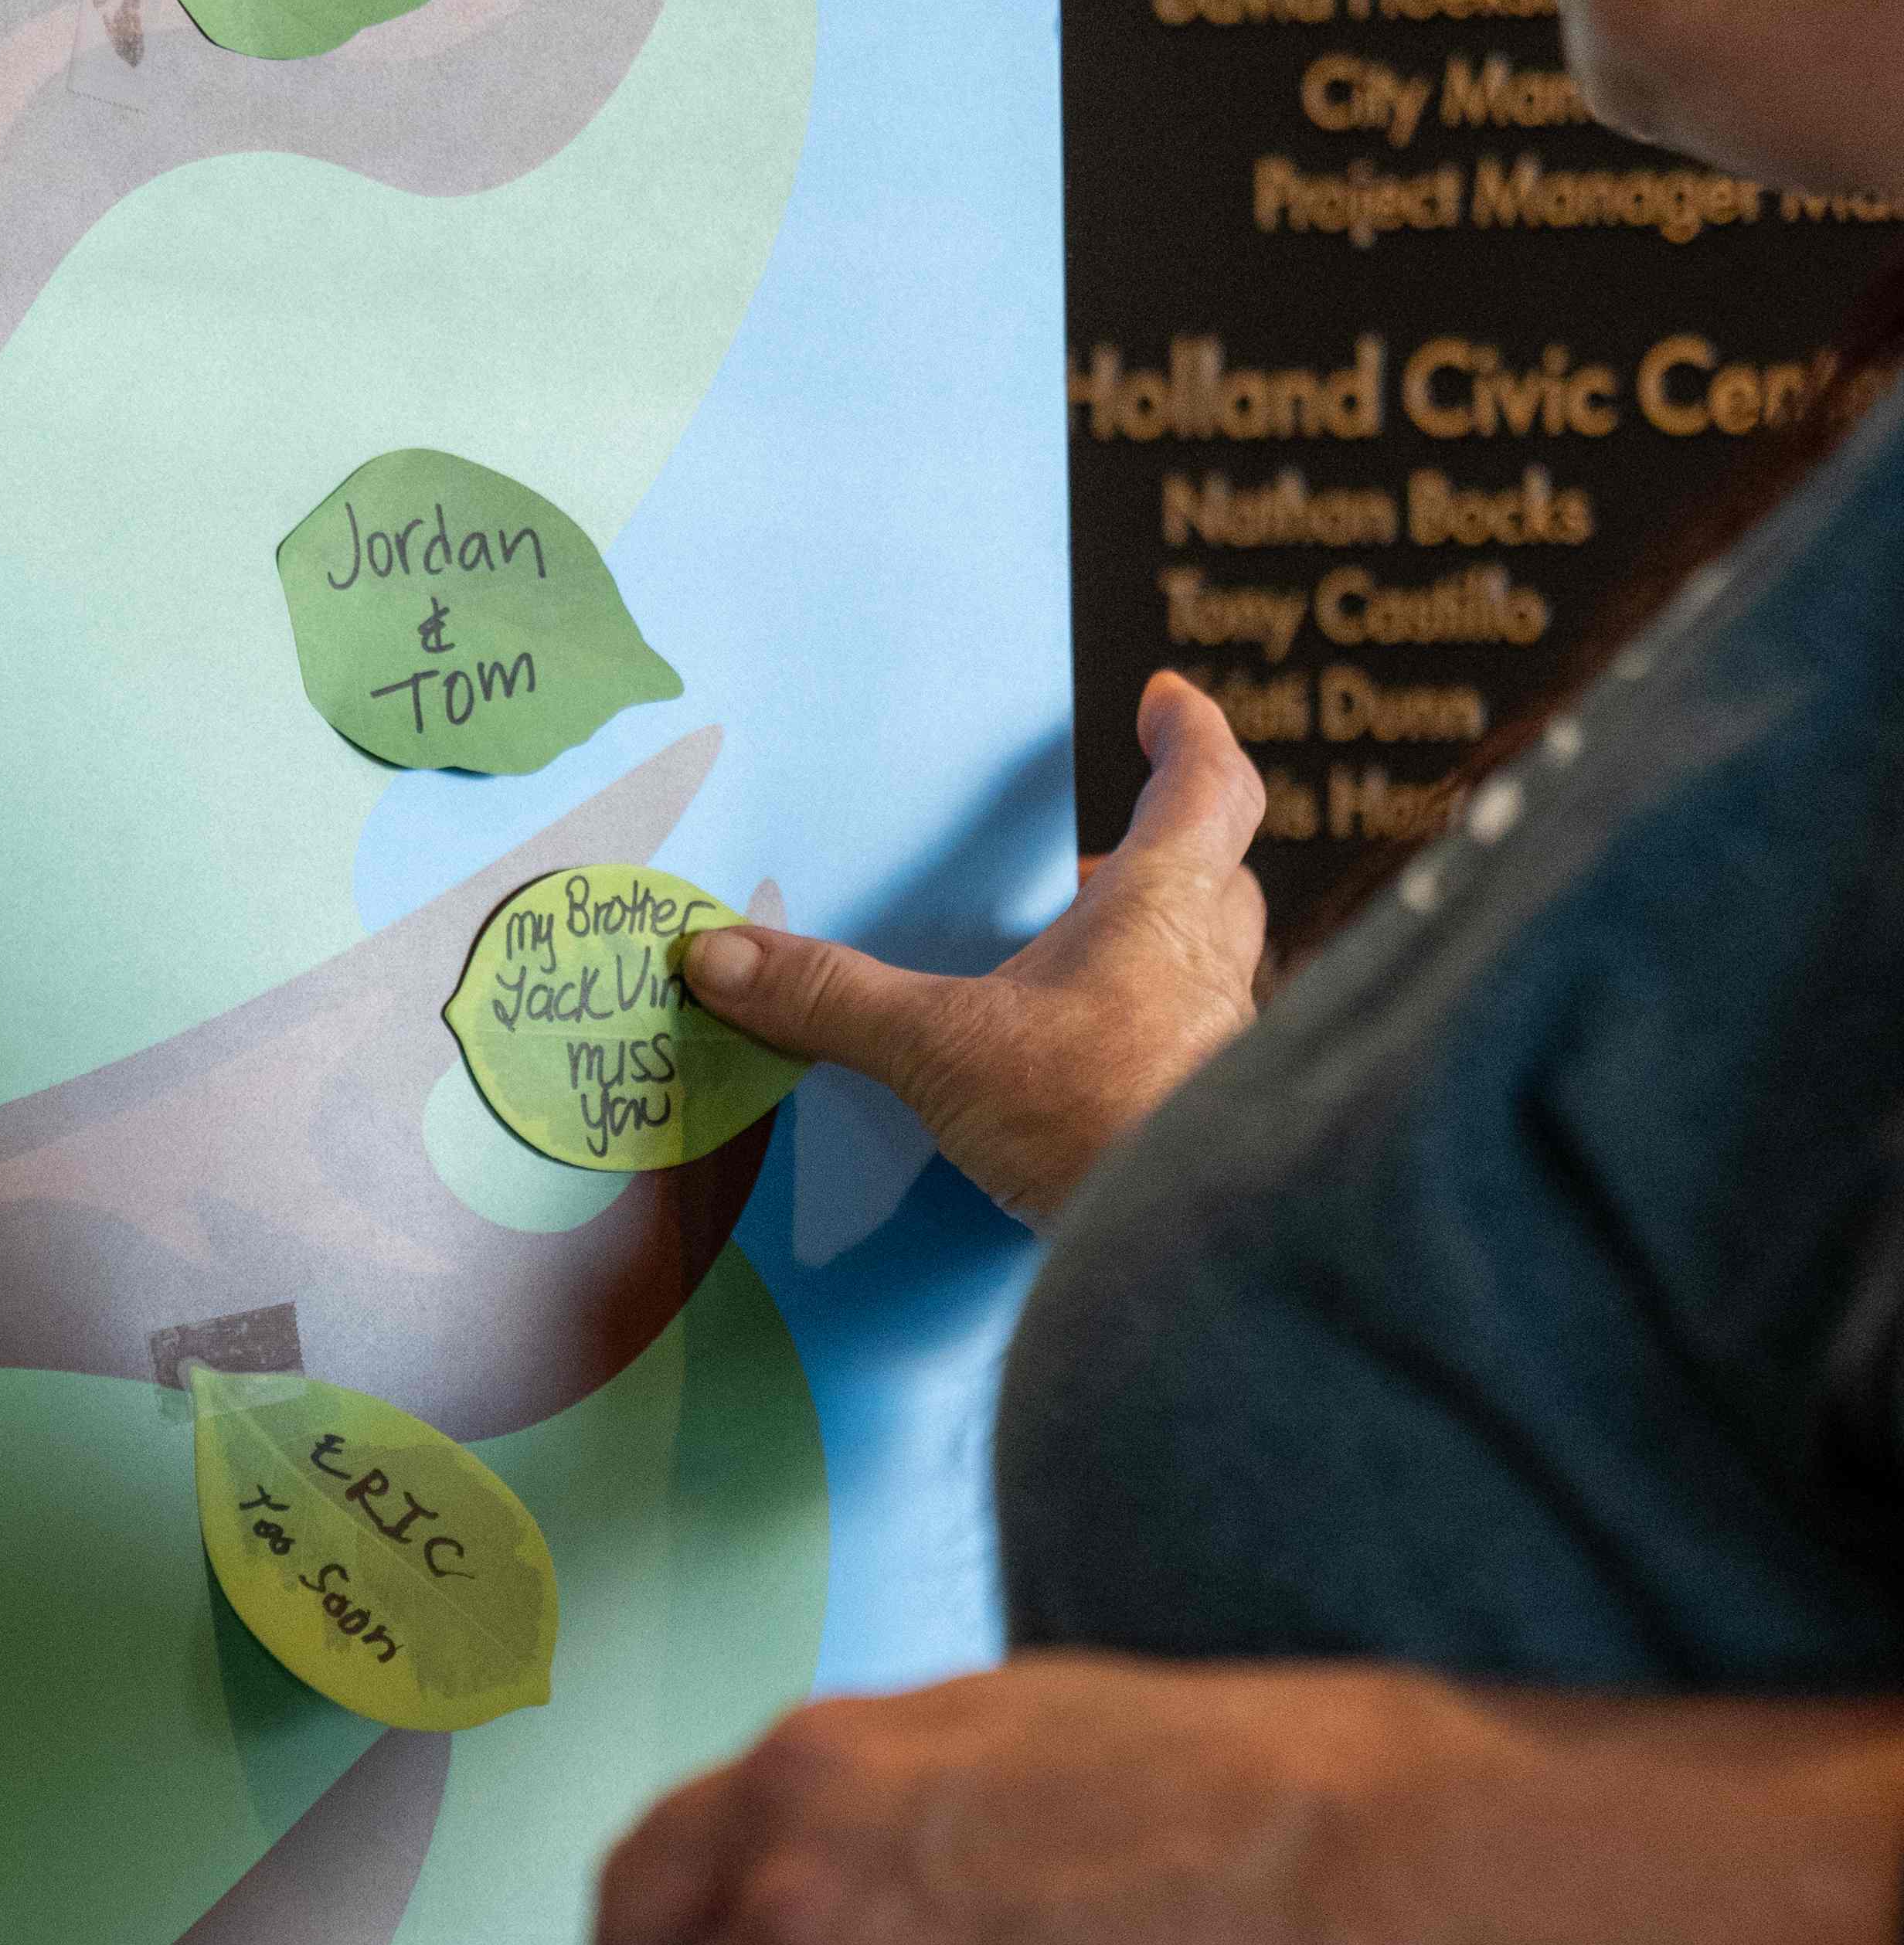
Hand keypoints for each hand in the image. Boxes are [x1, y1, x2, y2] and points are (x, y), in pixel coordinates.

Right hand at [681, 672, 1267, 1226]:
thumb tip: (720, 957)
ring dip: (1158, 951)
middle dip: (1167, 852)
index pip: (1207, 784)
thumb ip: (832, 1001)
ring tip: (1077, 966)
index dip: (1191, 732)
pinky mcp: (1213, 1117)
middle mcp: (1211, 963)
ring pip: (1210, 965)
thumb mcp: (940, 1050)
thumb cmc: (1095, 1117)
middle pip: (1219, 874)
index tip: (1167, 698)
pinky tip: (1086, 1075)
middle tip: (1095, 861)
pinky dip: (1148, 1037)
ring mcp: (1224, 1044)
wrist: (1189, 1245)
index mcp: (1161, 904)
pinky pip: (1189, 1048)